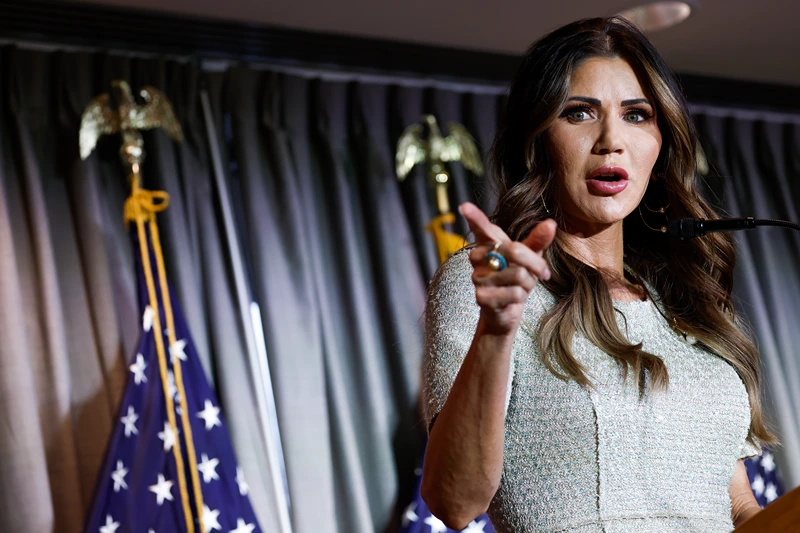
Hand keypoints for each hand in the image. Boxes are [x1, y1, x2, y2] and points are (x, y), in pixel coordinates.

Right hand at [460, 202, 555, 335]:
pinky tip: (511, 299)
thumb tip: (550, 223)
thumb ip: (537, 240)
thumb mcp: (530, 258)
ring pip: (518, 274)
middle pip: (515, 251)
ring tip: (519, 287)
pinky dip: (520, 298)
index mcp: (488, 243)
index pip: (481, 228)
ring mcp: (477, 277)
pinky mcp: (481, 296)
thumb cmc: (516, 279)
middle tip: (542, 273)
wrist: (506, 310)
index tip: (465, 206)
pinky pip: (513, 293)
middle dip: (536, 264)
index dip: (474, 217)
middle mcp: (478, 257)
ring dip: (527, 284)